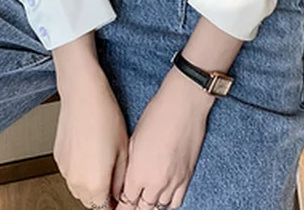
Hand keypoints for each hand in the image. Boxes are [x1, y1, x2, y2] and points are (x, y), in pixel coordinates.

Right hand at [53, 41, 128, 208]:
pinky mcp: (59, 158)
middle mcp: (76, 182)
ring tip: (103, 160)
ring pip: (79, 188)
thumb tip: (120, 193)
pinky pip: (71, 173)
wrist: (82, 94)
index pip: (104, 209)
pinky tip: (91, 151)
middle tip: (115, 178)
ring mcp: (65, 170)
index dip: (114, 204)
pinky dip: (81, 169)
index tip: (120, 197)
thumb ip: (121, 181)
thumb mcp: (124, 151)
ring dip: (91, 184)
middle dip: (102, 196)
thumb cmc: (105, 117)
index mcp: (95, 185)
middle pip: (90, 202)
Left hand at [117, 66, 214, 208]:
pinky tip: (162, 194)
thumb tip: (125, 181)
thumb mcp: (133, 140)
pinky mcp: (187, 177)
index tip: (116, 204)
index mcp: (138, 173)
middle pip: (142, 209)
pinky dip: (167, 201)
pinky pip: (176, 202)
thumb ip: (129, 166)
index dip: (120, 204)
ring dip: (150, 203)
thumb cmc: (157, 113)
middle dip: (134, 206)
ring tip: (145, 197)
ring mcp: (173, 182)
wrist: (184, 104)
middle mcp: (156, 182)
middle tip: (129, 202)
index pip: (126, 202)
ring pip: (158, 206)